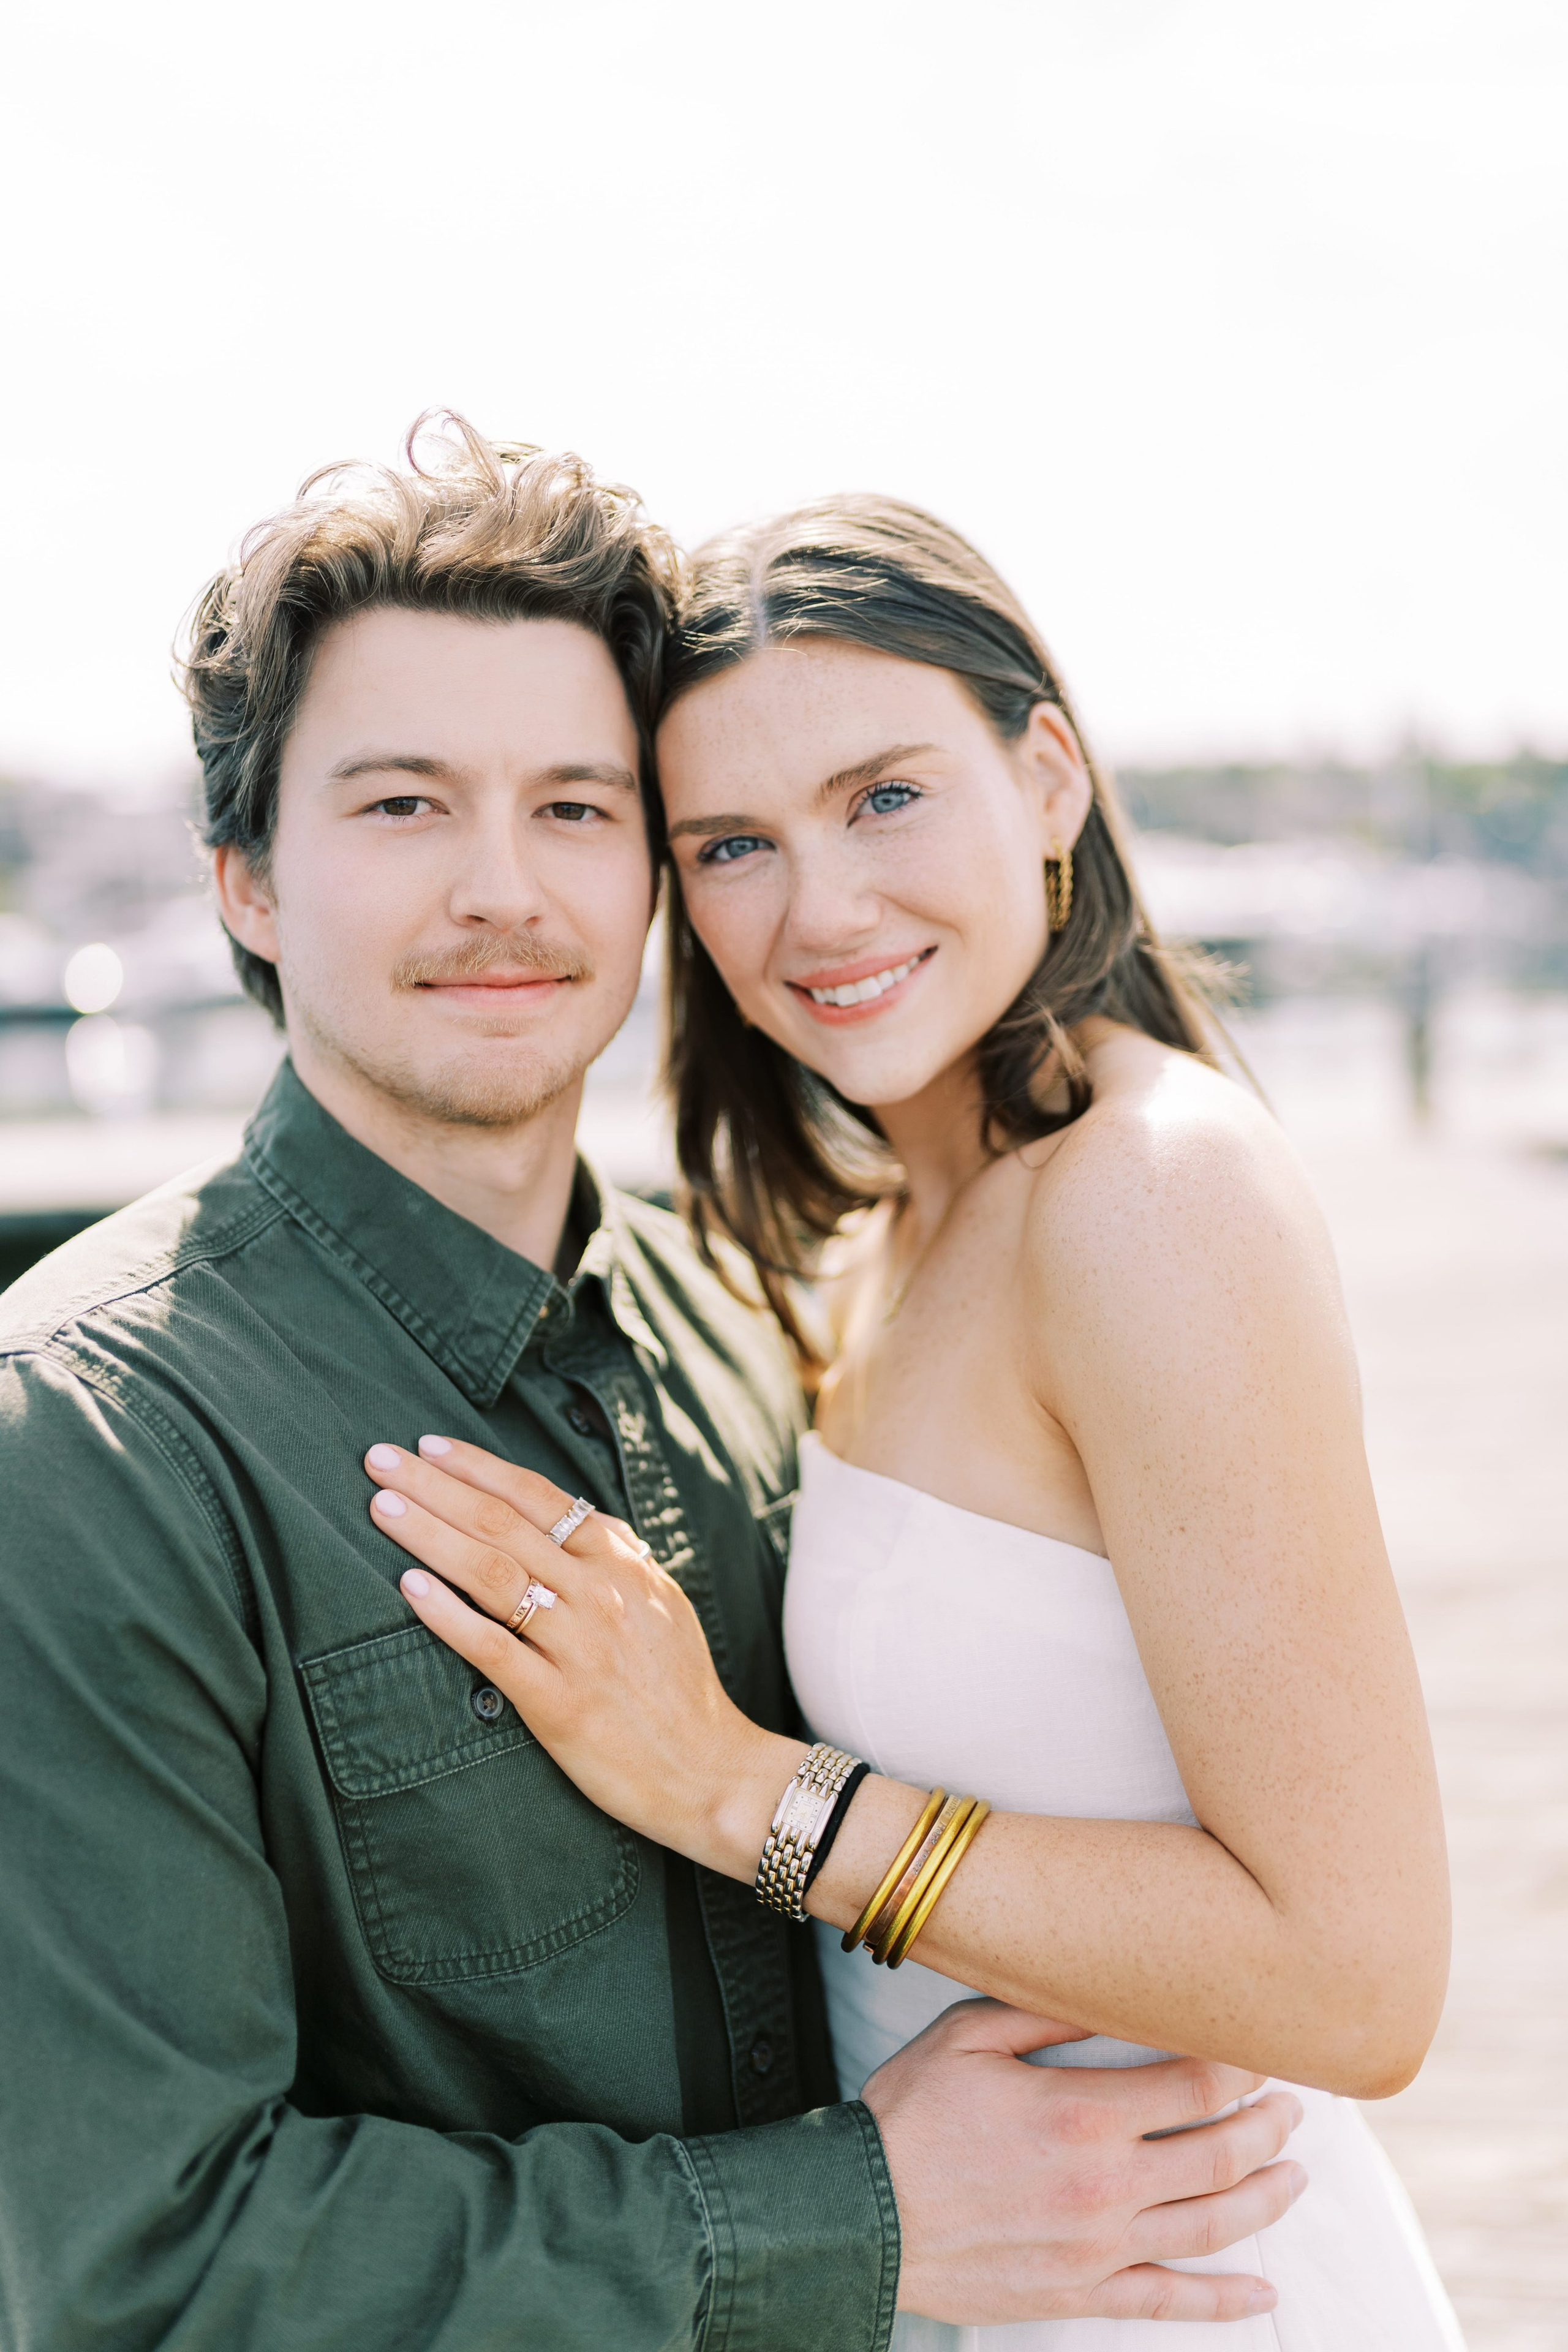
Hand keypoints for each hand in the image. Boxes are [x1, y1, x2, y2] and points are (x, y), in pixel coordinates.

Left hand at [361, 1438, 802, 1859]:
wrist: (712, 1772)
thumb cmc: (681, 1691)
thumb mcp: (663, 1603)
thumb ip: (620, 1557)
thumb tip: (579, 1517)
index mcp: (623, 1565)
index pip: (540, 1497)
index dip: (479, 1467)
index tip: (428, 1446)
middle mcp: (601, 1594)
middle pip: (503, 1523)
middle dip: (435, 1485)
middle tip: (378, 1458)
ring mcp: (580, 1647)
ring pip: (492, 1572)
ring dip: (429, 1534)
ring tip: (382, 1507)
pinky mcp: (559, 1704)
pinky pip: (494, 1648)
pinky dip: (448, 1614)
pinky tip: (409, 1587)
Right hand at [863, 1999, 1303, 2325]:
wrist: (860, 2214)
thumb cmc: (910, 2117)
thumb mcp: (969, 2037)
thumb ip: (1047, 2016)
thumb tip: (1111, 1996)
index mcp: (1082, 2115)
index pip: (1193, 2085)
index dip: (1237, 2066)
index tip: (1258, 2051)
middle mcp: (1105, 2187)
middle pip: (1220, 2154)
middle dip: (1267, 2126)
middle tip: (1292, 2108)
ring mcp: (1098, 2249)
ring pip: (1210, 2227)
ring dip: (1266, 2199)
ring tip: (1295, 2176)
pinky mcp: (1081, 2294)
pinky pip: (1167, 2301)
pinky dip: (1223, 2301)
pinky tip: (1261, 2294)